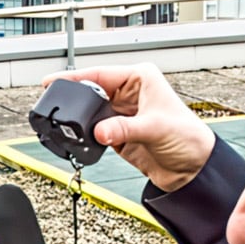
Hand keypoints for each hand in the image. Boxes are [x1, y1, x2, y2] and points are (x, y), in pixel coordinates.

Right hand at [42, 63, 215, 191]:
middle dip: (75, 100)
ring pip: (91, 113)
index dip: (75, 77)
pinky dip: (87, 136)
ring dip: (81, 121)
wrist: (193, 169)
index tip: (52, 81)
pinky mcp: (119, 134)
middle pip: (92, 92)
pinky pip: (96, 132)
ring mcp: (123, 114)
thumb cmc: (188, 138)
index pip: (101, 74)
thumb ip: (124, 129)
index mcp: (140, 78)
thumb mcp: (155, 128)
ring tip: (68, 127)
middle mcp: (130, 93)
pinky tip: (81, 139)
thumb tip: (99, 131)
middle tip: (54, 106)